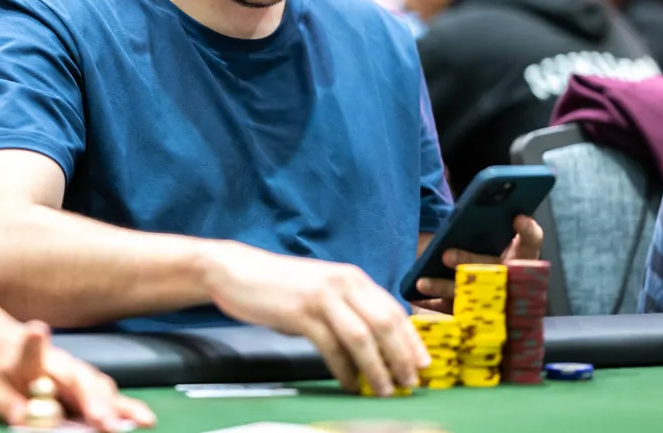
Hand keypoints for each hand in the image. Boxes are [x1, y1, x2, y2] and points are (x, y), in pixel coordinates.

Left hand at [0, 320, 155, 431]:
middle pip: (80, 380)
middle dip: (93, 400)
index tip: (38, 329)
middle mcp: (64, 364)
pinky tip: (144, 420)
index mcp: (34, 360)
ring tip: (133, 421)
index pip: (32, 350)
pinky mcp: (93, 390)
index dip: (35, 341)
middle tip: (101, 419)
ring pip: (102, 388)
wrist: (17, 357)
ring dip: (115, 406)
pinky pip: (112, 399)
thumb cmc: (7, 374)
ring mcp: (82, 376)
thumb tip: (22, 416)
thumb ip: (7, 404)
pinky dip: (127, 409)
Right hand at [204, 242, 429, 397]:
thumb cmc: (283, 287)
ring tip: (385, 390)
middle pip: (384, 323)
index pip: (393, 310)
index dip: (412, 340)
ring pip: (361, 337)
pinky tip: (348, 384)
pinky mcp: (300, 312)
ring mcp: (321, 297)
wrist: (238, 272)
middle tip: (410, 383)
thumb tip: (380, 343)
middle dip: (401, 357)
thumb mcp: (323, 292)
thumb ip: (349, 308)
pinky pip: (330, 346)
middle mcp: (342, 283)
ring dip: (377, 368)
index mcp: (352, 278)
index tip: (424, 365)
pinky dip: (344, 369)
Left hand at [412, 215, 543, 310]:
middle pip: (492, 271)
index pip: (532, 241)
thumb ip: (491, 226)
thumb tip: (483, 208)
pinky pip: (452, 311)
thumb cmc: (491, 256)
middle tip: (446, 254)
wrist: (495, 297)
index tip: (517, 216)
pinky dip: (433, 304)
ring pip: (470, 295)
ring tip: (421, 281)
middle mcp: (512, 280)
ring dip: (444, 288)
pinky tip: (416, 297)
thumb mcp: (497, 241)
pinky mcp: (474, 315)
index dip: (528, 230)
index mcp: (522, 258)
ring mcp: (494, 301)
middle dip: (468, 262)